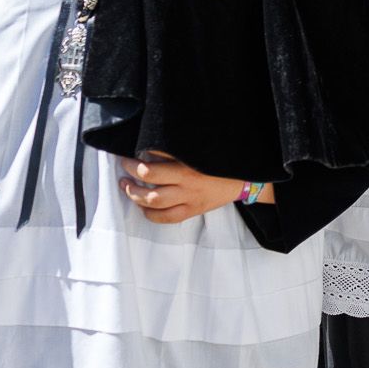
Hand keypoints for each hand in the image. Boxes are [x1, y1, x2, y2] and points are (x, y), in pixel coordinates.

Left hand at [118, 152, 248, 222]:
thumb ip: (175, 150)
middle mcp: (187, 182)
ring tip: (127, 187)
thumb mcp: (198, 151)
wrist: (244, 179)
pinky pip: (166, 218)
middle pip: (149, 182)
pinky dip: (150, 214)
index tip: (126, 157)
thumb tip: (149, 149)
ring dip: (135, 195)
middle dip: (131, 176)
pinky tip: (143, 207)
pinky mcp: (192, 211)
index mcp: (187, 164)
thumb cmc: (218, 163)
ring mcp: (189, 199)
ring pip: (154, 201)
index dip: (134, 162)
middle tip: (124, 170)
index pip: (152, 164)